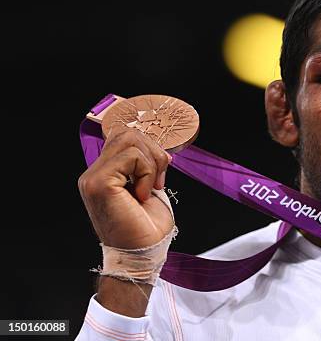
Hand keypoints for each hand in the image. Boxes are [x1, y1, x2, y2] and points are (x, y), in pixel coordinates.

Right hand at [78, 127, 173, 248]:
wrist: (143, 255)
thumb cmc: (147, 229)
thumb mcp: (150, 188)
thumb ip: (145, 165)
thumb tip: (155, 148)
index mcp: (104, 174)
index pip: (122, 137)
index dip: (148, 147)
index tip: (160, 173)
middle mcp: (93, 174)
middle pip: (127, 133)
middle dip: (153, 151)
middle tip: (159, 180)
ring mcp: (93, 178)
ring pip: (129, 139)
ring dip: (151, 162)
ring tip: (150, 188)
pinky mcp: (99, 183)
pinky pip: (132, 157)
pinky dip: (147, 173)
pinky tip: (142, 195)